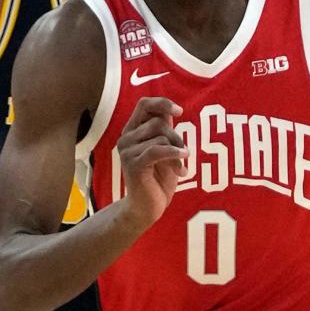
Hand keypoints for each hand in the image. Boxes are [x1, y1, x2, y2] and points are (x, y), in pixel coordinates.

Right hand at [117, 97, 187, 225]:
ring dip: (177, 152)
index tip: (180, 111)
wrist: (148, 208)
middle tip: (184, 154)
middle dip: (176, 137)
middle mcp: (126, 138)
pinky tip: (183, 168)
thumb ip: (165, 131)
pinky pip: (158, 150)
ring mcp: (127, 150)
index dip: (162, 103)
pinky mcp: (133, 164)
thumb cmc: (159, 178)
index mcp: (132, 131)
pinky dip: (174, 155)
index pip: (144, 105)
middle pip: (158, 122)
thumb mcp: (165, 150)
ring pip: (161, 136)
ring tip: (180, 167)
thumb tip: (173, 109)